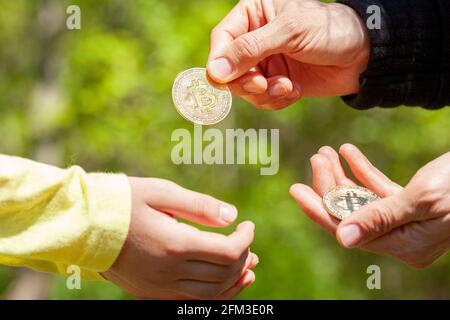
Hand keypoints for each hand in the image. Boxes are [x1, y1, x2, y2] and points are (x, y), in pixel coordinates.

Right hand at [103, 178, 257, 299]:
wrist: (83, 225)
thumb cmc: (123, 201)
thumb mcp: (162, 192)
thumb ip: (200, 206)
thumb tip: (232, 215)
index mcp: (175, 244)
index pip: (227, 252)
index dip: (245, 239)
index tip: (248, 225)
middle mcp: (169, 271)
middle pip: (223, 274)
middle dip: (243, 258)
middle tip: (248, 242)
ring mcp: (159, 287)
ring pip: (211, 294)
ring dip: (234, 281)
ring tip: (249, 267)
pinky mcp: (151, 293)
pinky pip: (191, 301)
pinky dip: (214, 295)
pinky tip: (223, 284)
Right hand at [207, 0, 369, 109]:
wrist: (363, 56)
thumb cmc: (329, 31)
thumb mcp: (289, 32)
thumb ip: (250, 49)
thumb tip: (214, 72)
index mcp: (253, 14)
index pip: (222, 39)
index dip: (219, 61)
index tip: (223, 79)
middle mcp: (255, 39)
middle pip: (228, 69)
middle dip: (246, 82)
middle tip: (263, 84)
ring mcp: (265, 63)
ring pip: (244, 88)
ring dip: (264, 94)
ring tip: (287, 87)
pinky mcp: (276, 82)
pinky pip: (262, 99)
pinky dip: (276, 100)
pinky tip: (294, 92)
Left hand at [290, 144, 449, 267]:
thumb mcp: (420, 199)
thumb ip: (379, 218)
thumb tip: (342, 239)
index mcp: (402, 245)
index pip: (347, 230)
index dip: (319, 210)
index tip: (295, 191)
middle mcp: (401, 237)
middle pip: (351, 212)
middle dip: (330, 185)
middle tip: (316, 158)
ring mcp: (405, 220)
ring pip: (362, 198)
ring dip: (344, 175)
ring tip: (326, 151)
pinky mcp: (411, 203)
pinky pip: (379, 188)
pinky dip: (363, 170)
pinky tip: (347, 151)